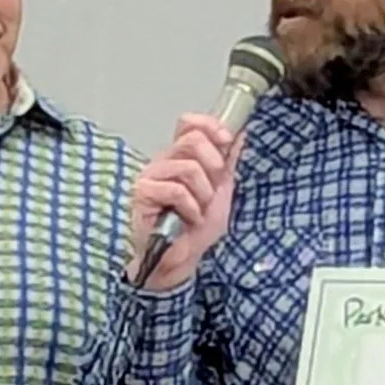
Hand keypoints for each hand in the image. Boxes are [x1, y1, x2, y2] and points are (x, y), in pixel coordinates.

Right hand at [129, 114, 242, 288]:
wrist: (181, 260)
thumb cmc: (195, 229)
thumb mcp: (222, 192)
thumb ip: (228, 162)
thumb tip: (241, 133)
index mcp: (181, 157)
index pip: (188, 123)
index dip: (209, 125)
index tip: (227, 140)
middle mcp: (164, 161)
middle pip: (192, 139)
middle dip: (213, 165)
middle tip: (213, 189)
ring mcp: (151, 175)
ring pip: (188, 166)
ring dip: (203, 194)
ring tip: (199, 210)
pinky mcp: (143, 192)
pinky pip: (176, 190)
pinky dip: (191, 208)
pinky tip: (188, 219)